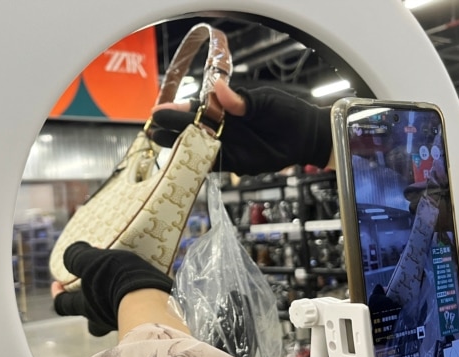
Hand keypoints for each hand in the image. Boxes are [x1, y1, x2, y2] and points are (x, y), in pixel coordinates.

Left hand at [52, 242, 172, 335]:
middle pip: (90, 319)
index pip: (63, 305)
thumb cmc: (116, 281)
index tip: (57, 283)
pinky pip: (136, 309)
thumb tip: (69, 254)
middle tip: (96, 288)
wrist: (152, 300)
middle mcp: (102, 319)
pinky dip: (135, 298)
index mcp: (86, 307)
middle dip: (90, 305)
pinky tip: (143, 284)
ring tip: (124, 279)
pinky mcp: (145, 320)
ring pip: (114, 314)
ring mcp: (124, 322)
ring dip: (115, 299)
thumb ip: (77, 257)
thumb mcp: (92, 262)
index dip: (58, 294)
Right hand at [150, 80, 332, 174]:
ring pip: (196, 147)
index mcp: (226, 108)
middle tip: (152, 129)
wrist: (305, 135)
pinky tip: (179, 165)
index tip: (160, 111)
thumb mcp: (264, 101)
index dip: (178, 110)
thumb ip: (241, 100)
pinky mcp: (234, 163)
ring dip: (178, 147)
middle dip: (172, 128)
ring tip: (159, 144)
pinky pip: (211, 166)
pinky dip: (196, 166)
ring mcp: (226, 146)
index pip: (197, 108)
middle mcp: (222, 127)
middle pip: (191, 128)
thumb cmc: (286, 113)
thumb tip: (218, 89)